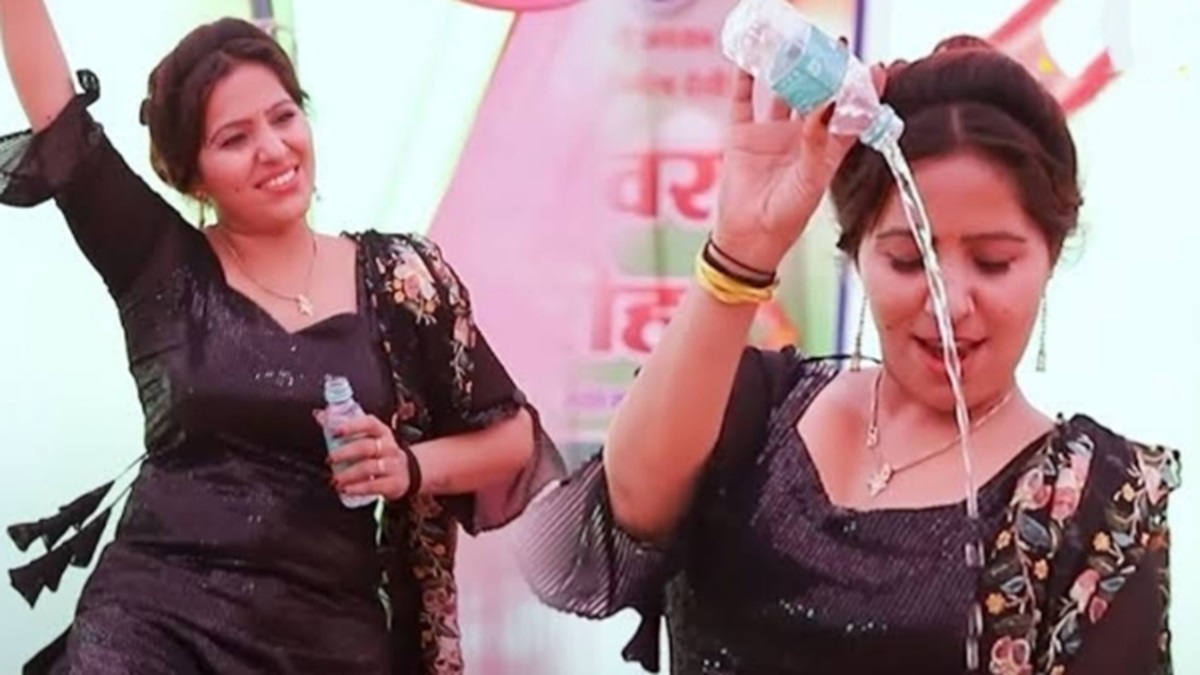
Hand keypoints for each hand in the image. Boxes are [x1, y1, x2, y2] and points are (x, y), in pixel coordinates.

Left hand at [321, 413, 414, 500]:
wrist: (406, 473)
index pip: (369, 424)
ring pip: (369, 468)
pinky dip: (358, 488)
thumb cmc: (381, 453)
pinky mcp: (393, 483)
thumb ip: (344, 427)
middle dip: (345, 453)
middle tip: (329, 460)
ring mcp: (393, 465)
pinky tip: (346, 490)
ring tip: (335, 480)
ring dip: (348, 475)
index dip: (352, 426)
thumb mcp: (369, 438)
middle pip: (366, 447)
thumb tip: (319, 415)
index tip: (335, 431)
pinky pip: (375, 486)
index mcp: (382, 432)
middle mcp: (389, 447)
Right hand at [713, 63, 887, 270]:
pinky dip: (744, 79)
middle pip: (816, 94)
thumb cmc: (786, 217)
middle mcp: (801, 137)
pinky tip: (749, 59)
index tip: (874, 68)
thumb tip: (831, 103)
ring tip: (795, 43)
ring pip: (781, 91)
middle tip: (834, 45)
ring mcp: (771, 134)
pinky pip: (743, 100)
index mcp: (824, 149)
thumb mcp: (811, 180)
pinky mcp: (742, 135)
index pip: (848, 112)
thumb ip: (820, 143)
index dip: (861, 91)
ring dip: (788, 69)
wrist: (748, 238)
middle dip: (825, 70)